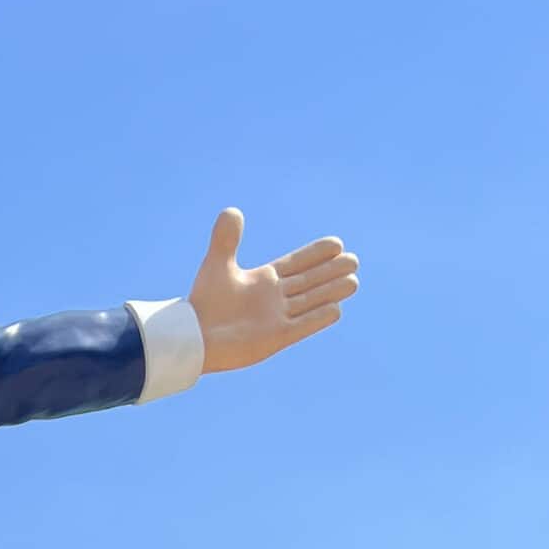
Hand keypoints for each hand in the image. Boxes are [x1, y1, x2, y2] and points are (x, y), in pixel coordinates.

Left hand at [187, 207, 357, 373]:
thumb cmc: (204, 302)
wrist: (194, 336)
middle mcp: (275, 298)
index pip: (298, 263)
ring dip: (332, 291)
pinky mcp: (276, 337)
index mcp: (265, 280)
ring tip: (353, 280)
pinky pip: (303, 326)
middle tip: (353, 260)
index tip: (336, 243)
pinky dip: (319, 317)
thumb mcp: (217, 264)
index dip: (316, 254)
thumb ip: (226, 239)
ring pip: (312, 301)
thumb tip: (233, 211)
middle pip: (311, 281)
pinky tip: (336, 309)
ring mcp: (277, 318)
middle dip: (331, 271)